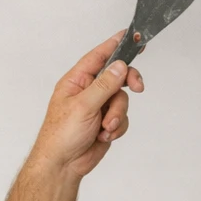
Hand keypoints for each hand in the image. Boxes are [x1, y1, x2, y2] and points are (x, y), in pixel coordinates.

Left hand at [27, 33, 145, 178]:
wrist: (63, 165)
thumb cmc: (61, 135)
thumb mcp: (83, 106)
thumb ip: (104, 85)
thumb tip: (120, 67)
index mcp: (77, 81)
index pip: (99, 56)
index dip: (115, 45)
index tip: (132, 36)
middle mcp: (88, 91)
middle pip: (117, 76)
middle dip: (128, 83)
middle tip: (139, 87)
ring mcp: (98, 107)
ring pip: (122, 100)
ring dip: (117, 115)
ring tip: (105, 128)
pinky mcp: (106, 122)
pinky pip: (122, 118)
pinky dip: (117, 127)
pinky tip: (104, 136)